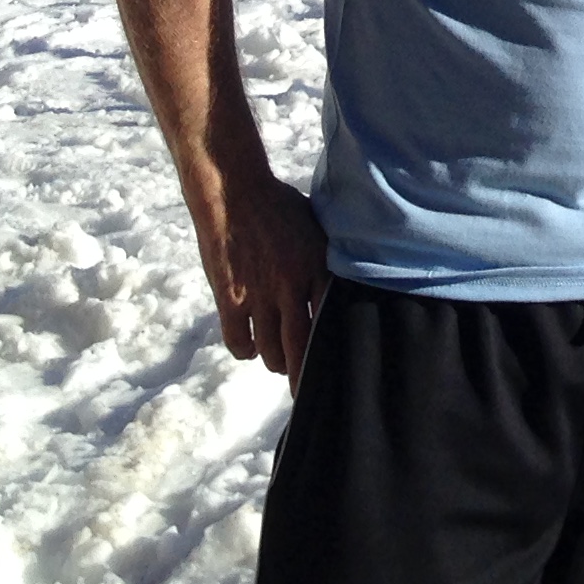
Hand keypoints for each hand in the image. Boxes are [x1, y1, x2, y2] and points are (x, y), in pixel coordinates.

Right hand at [188, 170, 329, 375]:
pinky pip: (238, 342)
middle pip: (303, 348)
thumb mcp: (317, 228)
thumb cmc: (281, 206)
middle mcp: (291, 287)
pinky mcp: (229, 299)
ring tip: (281, 360)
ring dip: (277, 361)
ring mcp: (259, 296)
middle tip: (308, 390)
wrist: (233, 192)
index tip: (340, 368)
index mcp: (317, 268)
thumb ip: (331, 258)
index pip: (333, 321)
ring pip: (270, 351)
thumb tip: (354, 280)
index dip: (336, 350)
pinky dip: (246, 351)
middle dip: (306, 376)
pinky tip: (252, 347)